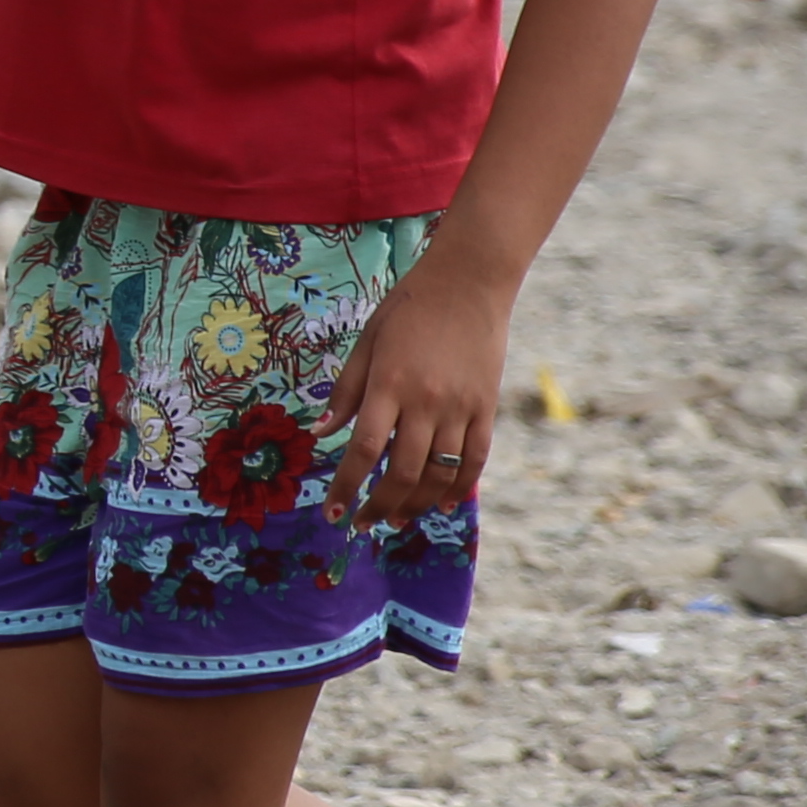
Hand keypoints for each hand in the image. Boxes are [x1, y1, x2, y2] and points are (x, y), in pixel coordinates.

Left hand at [317, 252, 508, 533]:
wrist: (470, 282)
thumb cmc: (409, 308)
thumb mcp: (366, 342)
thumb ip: (344, 391)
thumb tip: (320, 434)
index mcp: (389, 383)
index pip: (365, 448)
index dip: (346, 485)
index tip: (332, 510)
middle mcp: (427, 401)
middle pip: (402, 471)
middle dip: (379, 506)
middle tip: (361, 524)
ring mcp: (461, 407)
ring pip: (439, 474)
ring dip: (415, 505)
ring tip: (395, 520)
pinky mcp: (486, 408)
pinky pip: (475, 460)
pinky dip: (458, 489)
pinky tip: (440, 505)